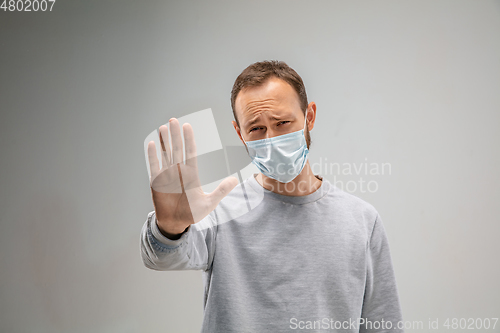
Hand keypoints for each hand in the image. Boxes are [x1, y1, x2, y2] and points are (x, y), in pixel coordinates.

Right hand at [147, 118, 237, 237]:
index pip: (190, 152)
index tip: (187, 126)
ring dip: (164, 141)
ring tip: (162, 127)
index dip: (189, 139)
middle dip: (175, 134)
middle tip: (173, 120)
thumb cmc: (192, 213)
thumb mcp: (210, 203)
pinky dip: (153, 155)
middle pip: (177, 149)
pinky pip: (154, 166)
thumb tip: (235, 180)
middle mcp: (178, 171)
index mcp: (191, 173)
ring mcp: (167, 175)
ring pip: (165, 154)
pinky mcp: (156, 182)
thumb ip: (221, 191)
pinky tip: (152, 144)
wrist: (176, 223)